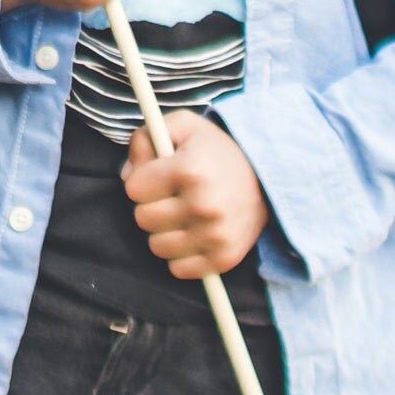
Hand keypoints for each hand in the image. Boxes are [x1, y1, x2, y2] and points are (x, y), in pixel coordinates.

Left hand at [123, 111, 269, 278]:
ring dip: (162, 232)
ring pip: (156, 246)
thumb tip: (126, 174)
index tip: (157, 176)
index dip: (141, 180)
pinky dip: (179, 255)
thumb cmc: (215, 149)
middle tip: (170, 197)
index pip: (133, 189)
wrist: (268, 177)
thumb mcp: (181, 126)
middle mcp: (203, 206)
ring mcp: (215, 235)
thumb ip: (144, 137)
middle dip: (150, 205)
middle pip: (142, 218)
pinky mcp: (225, 258)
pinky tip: (192, 235)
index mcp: (189, 171)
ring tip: (181, 216)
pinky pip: (179, 269)